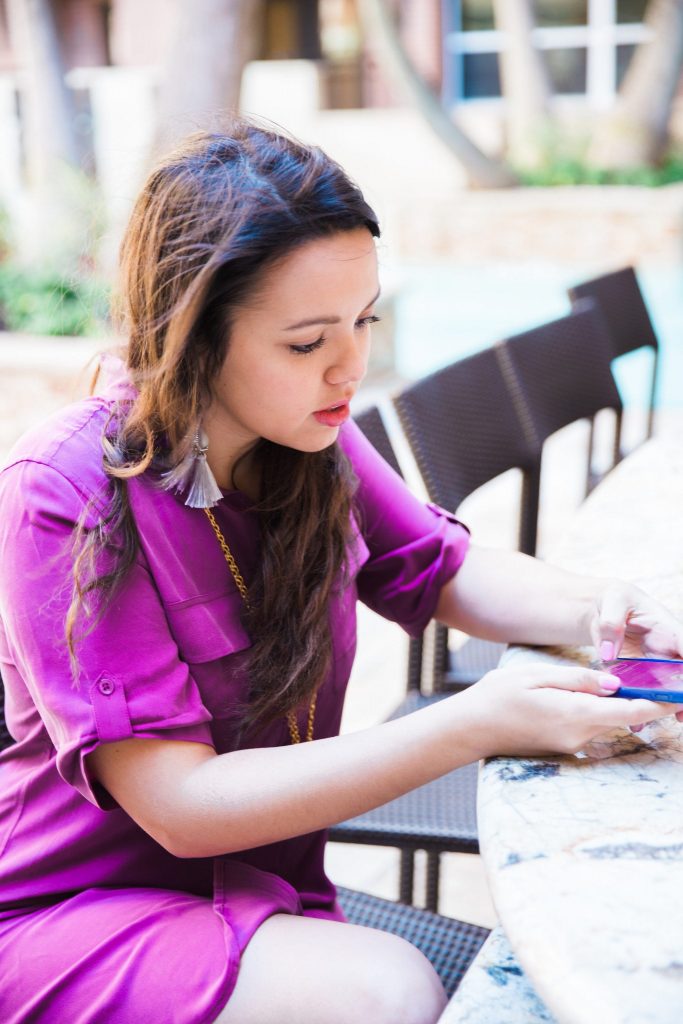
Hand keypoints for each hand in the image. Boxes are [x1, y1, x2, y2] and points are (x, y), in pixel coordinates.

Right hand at [458, 662, 676, 758]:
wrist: (470, 729)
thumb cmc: (498, 696)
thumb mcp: (536, 675)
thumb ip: (578, 679)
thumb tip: (613, 683)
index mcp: (575, 714)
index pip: (630, 711)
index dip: (659, 703)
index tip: (678, 694)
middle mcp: (579, 735)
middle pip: (622, 716)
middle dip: (641, 700)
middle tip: (659, 679)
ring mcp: (571, 744)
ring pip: (606, 720)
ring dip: (616, 705)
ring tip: (625, 681)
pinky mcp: (563, 746)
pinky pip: (590, 726)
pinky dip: (598, 712)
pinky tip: (592, 696)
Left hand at [587, 580, 682, 721]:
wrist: (603, 607)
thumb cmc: (614, 599)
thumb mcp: (612, 601)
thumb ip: (611, 623)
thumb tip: (609, 654)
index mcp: (669, 628)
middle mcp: (669, 649)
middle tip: (679, 714)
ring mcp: (658, 664)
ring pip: (670, 689)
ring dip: (668, 707)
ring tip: (659, 722)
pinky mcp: (644, 675)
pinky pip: (649, 693)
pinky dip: (645, 707)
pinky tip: (638, 722)